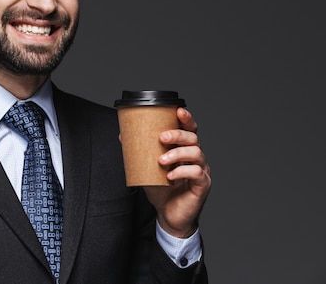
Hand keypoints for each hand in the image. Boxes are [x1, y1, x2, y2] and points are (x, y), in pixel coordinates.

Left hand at [143, 107, 210, 237]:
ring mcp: (201, 170)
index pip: (189, 129)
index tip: (178, 111)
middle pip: (194, 138)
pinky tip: (170, 176)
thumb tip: (123, 135)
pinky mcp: (203, 184)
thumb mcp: (146, 168)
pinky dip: (182, 172)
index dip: (187, 118)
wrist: (168, 215)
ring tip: (161, 161)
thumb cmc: (161, 189)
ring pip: (196, 153)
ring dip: (177, 154)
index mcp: (184, 149)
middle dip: (178, 134)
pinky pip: (197, 173)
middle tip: (161, 138)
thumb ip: (138, 152)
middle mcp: (196, 157)